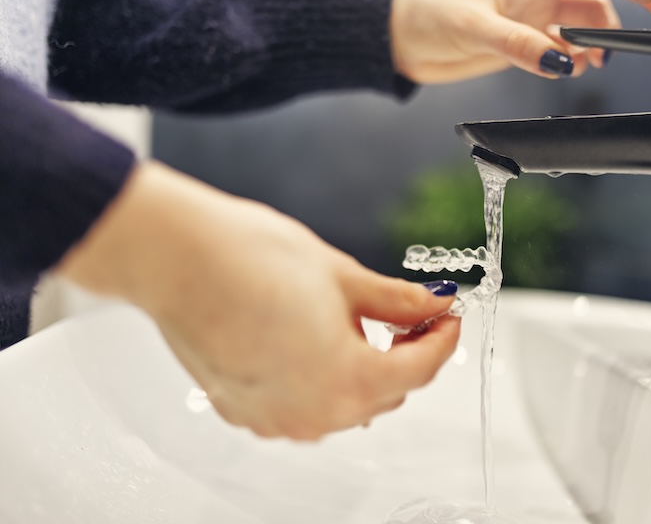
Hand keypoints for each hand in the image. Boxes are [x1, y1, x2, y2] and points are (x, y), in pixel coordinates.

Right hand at [56, 162, 460, 439]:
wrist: (175, 259)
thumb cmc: (249, 259)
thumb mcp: (342, 276)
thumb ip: (396, 300)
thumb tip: (432, 304)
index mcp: (347, 380)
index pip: (418, 370)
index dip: (441, 340)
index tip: (448, 317)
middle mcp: (312, 413)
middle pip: (385, 394)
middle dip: (404, 356)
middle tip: (409, 316)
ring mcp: (273, 418)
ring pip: (344, 405)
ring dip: (363, 371)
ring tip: (358, 324)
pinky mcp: (243, 410)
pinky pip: (302, 406)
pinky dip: (320, 380)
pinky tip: (313, 341)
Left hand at [390, 0, 650, 82]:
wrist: (405, 39)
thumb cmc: (428, 13)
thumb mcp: (472, 25)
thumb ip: (517, 43)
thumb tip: (559, 60)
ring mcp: (537, 9)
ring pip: (587, 18)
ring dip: (599, 38)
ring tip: (594, 60)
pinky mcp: (530, 36)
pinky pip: (567, 44)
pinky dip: (577, 55)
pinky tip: (574, 66)